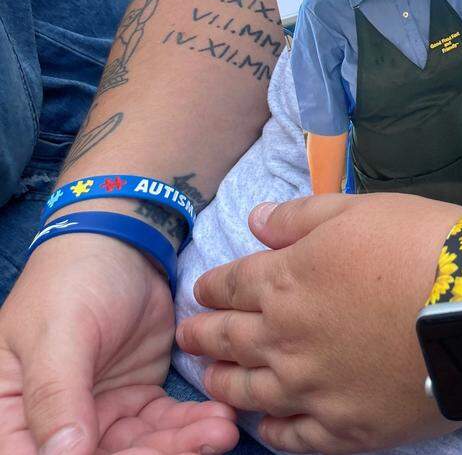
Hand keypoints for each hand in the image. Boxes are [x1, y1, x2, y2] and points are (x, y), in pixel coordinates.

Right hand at [0, 235, 237, 454]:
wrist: (119, 244)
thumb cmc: (71, 281)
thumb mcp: (58, 334)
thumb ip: (56, 396)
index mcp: (12, 414)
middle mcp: (54, 423)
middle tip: (202, 444)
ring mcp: (100, 413)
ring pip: (141, 449)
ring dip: (183, 445)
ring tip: (223, 431)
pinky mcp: (140, 400)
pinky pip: (167, 426)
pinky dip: (194, 425)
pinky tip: (222, 418)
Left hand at [178, 193, 461, 453]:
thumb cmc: (422, 247)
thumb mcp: (360, 210)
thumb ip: (301, 217)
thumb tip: (256, 220)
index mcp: (285, 282)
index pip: (229, 285)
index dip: (212, 287)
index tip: (204, 290)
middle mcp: (285, 341)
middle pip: (227, 341)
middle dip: (202, 335)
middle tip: (189, 337)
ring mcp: (312, 390)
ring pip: (248, 392)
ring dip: (223, 383)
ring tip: (212, 379)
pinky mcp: (345, 428)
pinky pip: (292, 438)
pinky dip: (271, 431)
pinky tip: (264, 426)